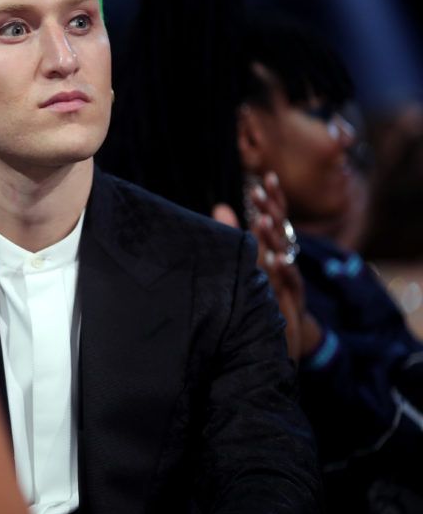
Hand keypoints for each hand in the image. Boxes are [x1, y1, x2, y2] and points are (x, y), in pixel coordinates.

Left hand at [248, 172, 319, 358]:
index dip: (274, 199)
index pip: (278, 218)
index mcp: (278, 248)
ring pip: (285, 254)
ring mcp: (291, 279)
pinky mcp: (293, 300)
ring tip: (261, 220)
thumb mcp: (251, 262)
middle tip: (257, 193)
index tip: (266, 177)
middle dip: (271, 210)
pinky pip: (291, 283)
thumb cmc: (267, 293)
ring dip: (273, 237)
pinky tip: (275, 260)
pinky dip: (284, 270)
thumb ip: (236, 235)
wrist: (289, 336)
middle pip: (282, 230)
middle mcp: (286, 260)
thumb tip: (219, 207)